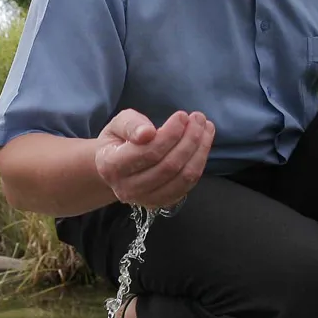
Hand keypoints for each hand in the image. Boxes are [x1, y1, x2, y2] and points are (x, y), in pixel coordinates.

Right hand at [95, 108, 214, 208]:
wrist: (115, 168)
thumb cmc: (117, 141)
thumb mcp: (117, 125)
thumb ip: (131, 125)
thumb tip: (147, 133)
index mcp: (112, 166)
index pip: (148, 152)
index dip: (170, 134)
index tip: (182, 115)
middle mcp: (128, 188)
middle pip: (169, 166)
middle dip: (189, 139)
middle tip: (198, 118)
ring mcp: (146, 199)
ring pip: (182, 177)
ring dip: (199, 151)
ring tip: (206, 128)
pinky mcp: (162, 202)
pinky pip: (188, 185)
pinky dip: (199, 163)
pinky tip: (203, 144)